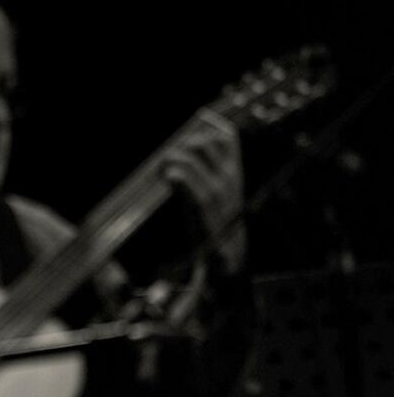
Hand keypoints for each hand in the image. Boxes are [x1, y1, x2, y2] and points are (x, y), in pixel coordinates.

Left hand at [162, 113, 246, 273]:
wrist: (225, 261)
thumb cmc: (214, 227)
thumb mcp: (213, 197)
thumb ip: (200, 176)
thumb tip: (177, 157)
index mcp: (233, 174)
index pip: (225, 139)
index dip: (202, 134)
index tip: (184, 143)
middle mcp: (228, 179)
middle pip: (204, 143)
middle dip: (182, 146)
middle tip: (167, 159)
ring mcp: (218, 193)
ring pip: (192, 160)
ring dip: (171, 160)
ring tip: (162, 170)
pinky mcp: (206, 208)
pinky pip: (189, 181)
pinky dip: (176, 175)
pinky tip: (168, 177)